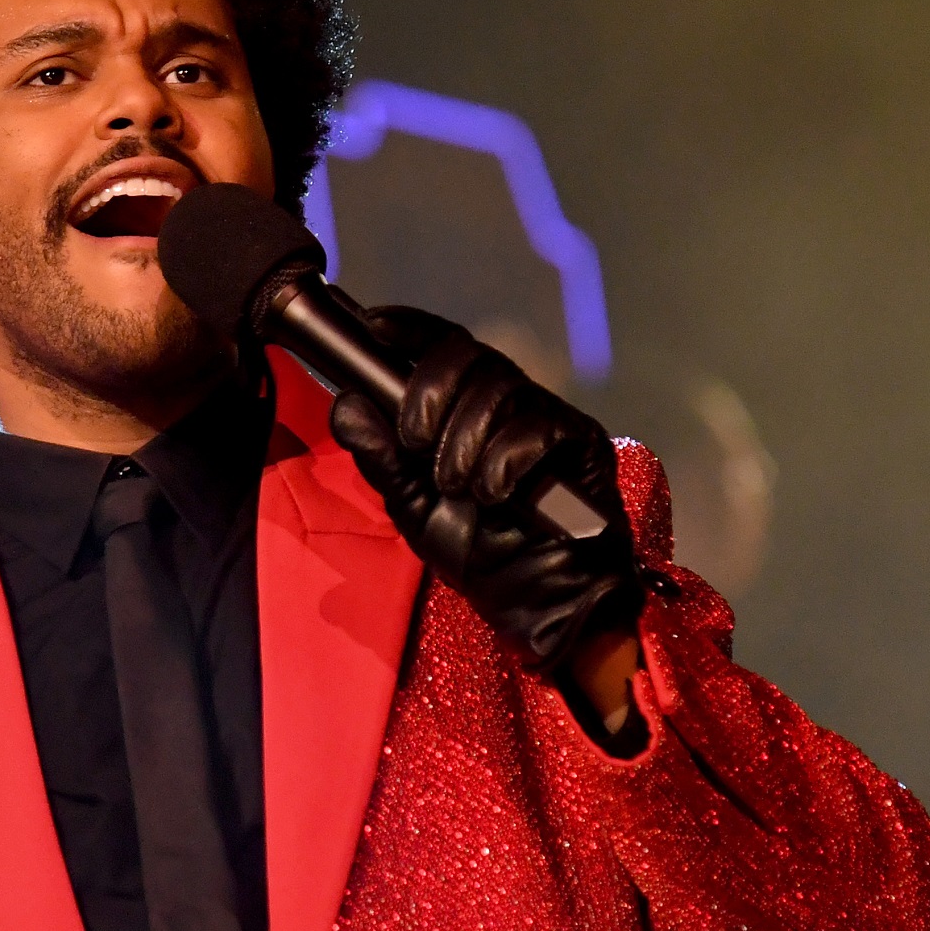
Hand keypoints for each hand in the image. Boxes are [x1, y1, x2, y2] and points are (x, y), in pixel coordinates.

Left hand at [325, 307, 644, 676]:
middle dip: (430, 391)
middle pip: (471, 355)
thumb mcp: (415, 507)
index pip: (445, 346)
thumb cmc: (483, 554)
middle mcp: (512, 403)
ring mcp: (549, 418)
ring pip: (501, 385)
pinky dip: (504, 457)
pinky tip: (495, 493)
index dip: (410, 329)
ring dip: (464, 437)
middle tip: (415, 441)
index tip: (375, 327)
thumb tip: (346, 404)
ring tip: (457, 485)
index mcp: (469, 410)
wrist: (540, 603)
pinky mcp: (582, 442)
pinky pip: (538, 425)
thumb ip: (383, 458)